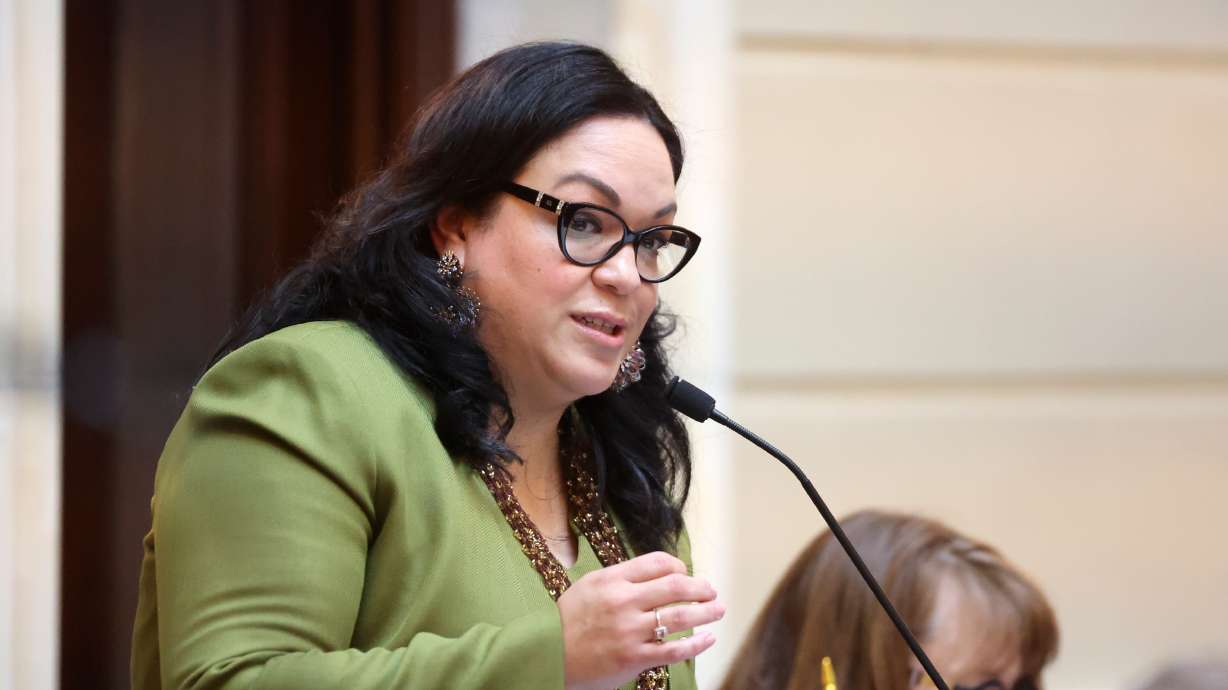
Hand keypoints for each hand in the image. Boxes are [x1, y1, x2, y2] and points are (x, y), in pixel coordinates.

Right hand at [557, 551, 723, 689]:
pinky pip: (674, 650)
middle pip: (676, 587)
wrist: (545, 656)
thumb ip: (619, 580)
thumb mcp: (588, 588)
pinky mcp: (634, 658)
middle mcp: (623, 601)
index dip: (679, 567)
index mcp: (611, 580)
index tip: (686, 575)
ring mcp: (629, 631)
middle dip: (701, 588)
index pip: (657, 563)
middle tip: (712, 592)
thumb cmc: (566, 622)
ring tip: (718, 611)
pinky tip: (708, 639)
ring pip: (680, 617)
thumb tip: (655, 576)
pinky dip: (696, 644)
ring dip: (706, 612)